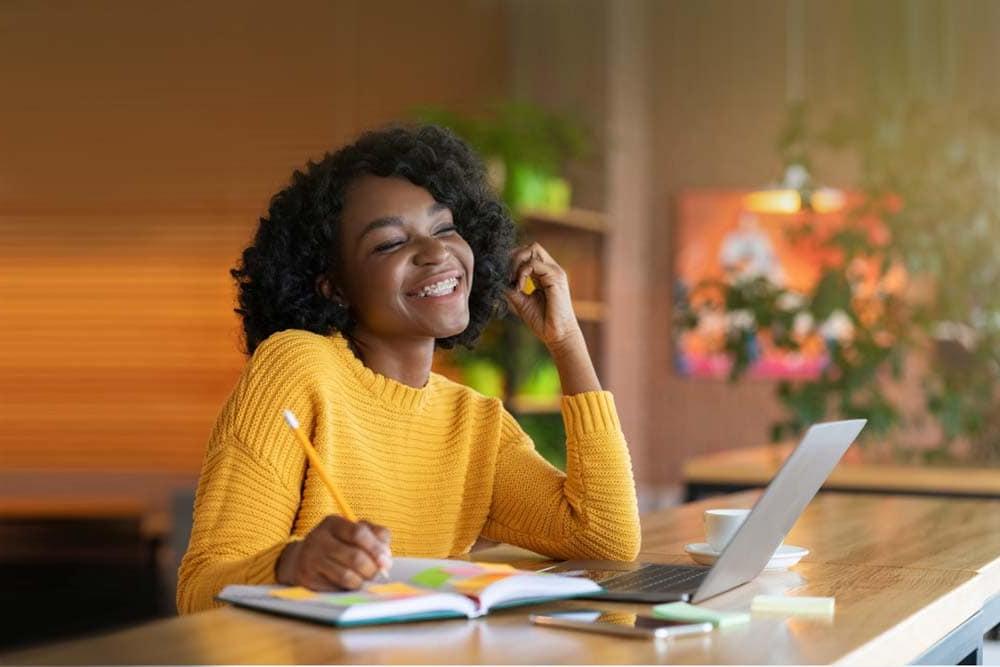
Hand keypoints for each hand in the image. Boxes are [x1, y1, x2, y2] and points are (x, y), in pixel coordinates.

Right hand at [276, 515, 391, 590]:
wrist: (302, 558)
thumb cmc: (338, 544)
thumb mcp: (354, 531)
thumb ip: (376, 536)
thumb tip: (386, 555)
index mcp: (333, 523)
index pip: (358, 533)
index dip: (376, 548)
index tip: (386, 560)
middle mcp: (319, 539)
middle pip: (355, 557)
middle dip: (372, 568)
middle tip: (378, 572)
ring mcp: (311, 559)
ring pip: (347, 576)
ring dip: (362, 580)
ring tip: (365, 578)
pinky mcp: (308, 578)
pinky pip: (336, 588)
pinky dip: (349, 588)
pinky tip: (351, 583)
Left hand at [506, 242, 581, 349]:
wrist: (557, 335)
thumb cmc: (542, 321)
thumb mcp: (520, 300)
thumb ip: (511, 287)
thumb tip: (496, 277)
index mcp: (544, 274)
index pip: (528, 253)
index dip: (513, 259)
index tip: (503, 275)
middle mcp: (551, 269)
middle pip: (531, 247)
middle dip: (514, 256)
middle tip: (505, 275)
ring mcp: (555, 272)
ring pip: (532, 249)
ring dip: (516, 262)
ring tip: (512, 281)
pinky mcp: (556, 277)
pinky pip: (534, 264)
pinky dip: (522, 272)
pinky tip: (519, 286)